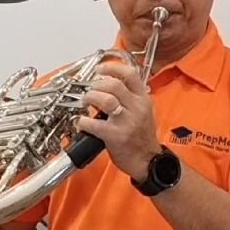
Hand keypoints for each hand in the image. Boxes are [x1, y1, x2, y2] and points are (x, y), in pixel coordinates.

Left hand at [75, 62, 162, 181]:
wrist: (148, 161)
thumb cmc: (143, 138)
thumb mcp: (144, 111)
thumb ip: (131, 97)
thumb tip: (110, 83)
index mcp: (143, 99)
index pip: (130, 74)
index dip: (112, 68)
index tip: (99, 69)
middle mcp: (137, 108)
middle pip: (114, 84)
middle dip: (97, 84)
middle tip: (90, 89)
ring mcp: (126, 122)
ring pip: (106, 99)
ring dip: (91, 97)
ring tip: (85, 102)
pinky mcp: (116, 136)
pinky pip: (94, 124)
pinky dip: (83, 121)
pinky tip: (81, 122)